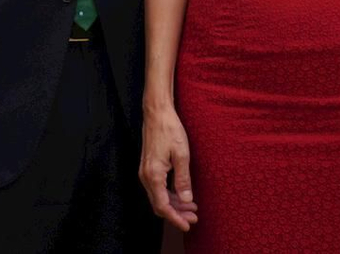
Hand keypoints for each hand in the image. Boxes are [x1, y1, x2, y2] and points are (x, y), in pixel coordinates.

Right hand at [138, 103, 198, 231]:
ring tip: (192, 208)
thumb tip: (187, 200)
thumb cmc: (169, 130)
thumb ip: (183, 179)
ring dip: (174, 205)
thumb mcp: (182, 155)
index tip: (187, 225)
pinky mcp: (148, 167)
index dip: (175, 218)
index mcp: (153, 175)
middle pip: (159, 204)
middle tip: (194, 217)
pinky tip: (182, 195)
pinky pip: (157, 188)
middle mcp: (145, 176)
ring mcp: (145, 172)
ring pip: (158, 197)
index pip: (163, 206)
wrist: (156, 113)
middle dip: (176, 214)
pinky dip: (170, 195)